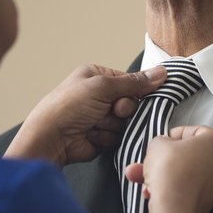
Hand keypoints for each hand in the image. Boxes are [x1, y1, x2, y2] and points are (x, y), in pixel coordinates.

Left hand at [4, 64, 165, 165]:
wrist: (50, 139)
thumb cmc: (70, 106)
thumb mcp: (103, 87)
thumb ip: (135, 83)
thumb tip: (163, 72)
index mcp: (96, 77)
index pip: (129, 82)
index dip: (135, 90)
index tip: (133, 95)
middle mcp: (98, 96)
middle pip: (130, 103)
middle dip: (123, 110)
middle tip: (113, 111)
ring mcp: (99, 117)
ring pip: (126, 122)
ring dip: (113, 124)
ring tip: (95, 124)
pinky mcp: (100, 136)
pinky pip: (118, 136)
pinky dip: (108, 137)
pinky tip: (93, 136)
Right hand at [125, 126, 212, 212]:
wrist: (174, 207)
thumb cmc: (171, 172)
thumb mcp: (158, 144)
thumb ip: (162, 140)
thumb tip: (162, 146)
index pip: (193, 132)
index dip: (172, 136)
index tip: (161, 142)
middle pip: (191, 156)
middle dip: (167, 160)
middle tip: (152, 162)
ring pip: (188, 174)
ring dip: (165, 176)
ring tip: (146, 179)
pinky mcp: (212, 202)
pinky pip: (190, 190)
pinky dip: (174, 190)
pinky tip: (154, 192)